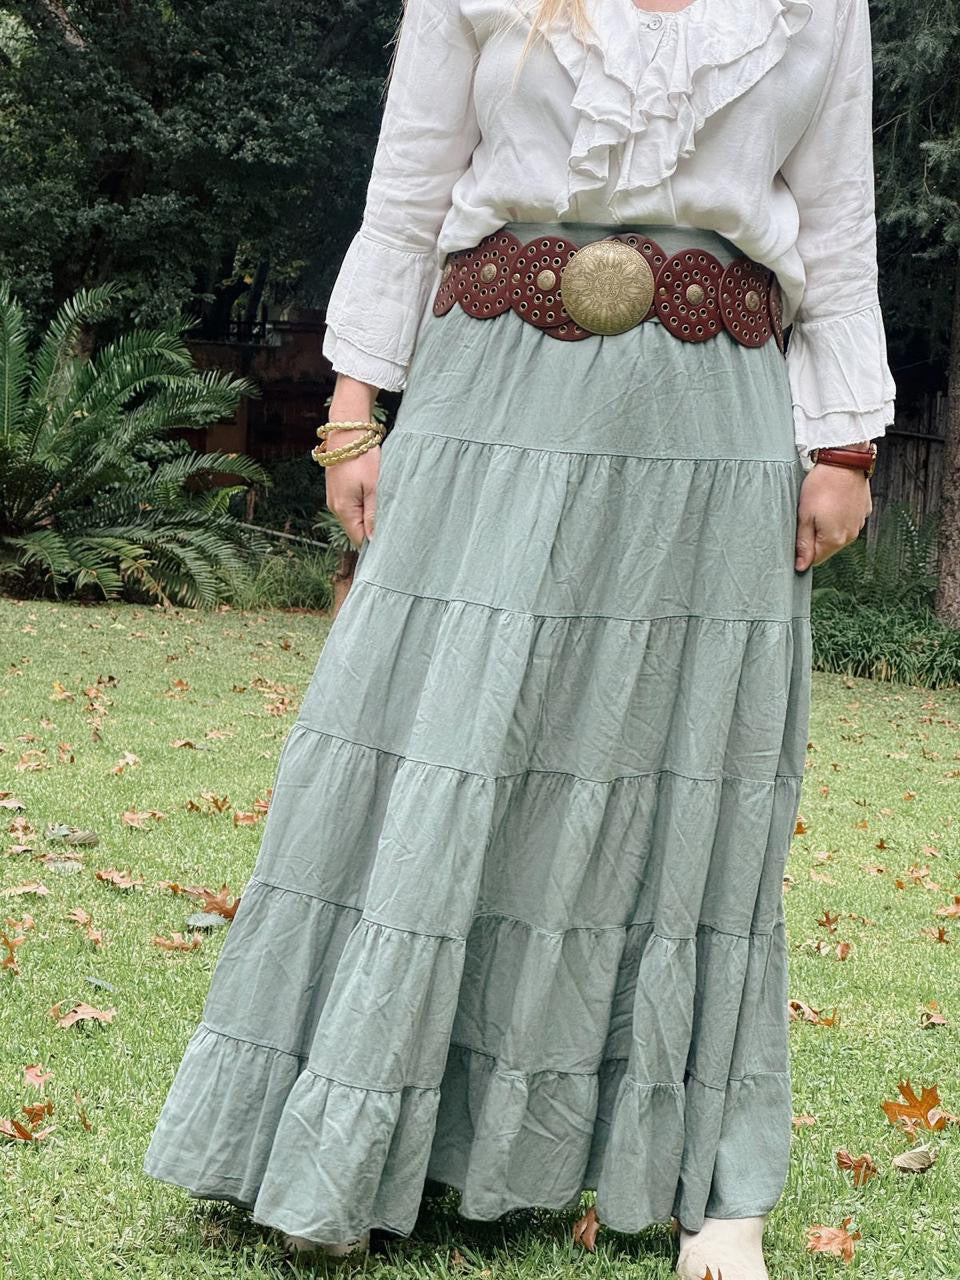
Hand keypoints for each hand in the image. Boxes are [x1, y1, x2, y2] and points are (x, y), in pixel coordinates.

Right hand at [323, 376, 379, 548]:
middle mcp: (335, 508)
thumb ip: (373, 514)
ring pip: (355, 518)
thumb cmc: (362, 458)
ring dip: (369, 517)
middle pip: (356, 530)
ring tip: (386, 508)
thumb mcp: (373, 487)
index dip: (375, 543)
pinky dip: (364, 506)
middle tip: (394, 524)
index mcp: (344, 510)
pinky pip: (352, 506)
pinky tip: (375, 498)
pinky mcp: (337, 490)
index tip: (392, 539)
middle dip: (373, 530)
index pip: (359, 539)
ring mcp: (334, 499)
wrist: (347, 432)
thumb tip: (373, 540)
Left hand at [794, 458, 872, 570]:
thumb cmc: (821, 485)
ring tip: (820, 507)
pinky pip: (848, 522)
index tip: (796, 538)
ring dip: (828, 528)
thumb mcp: (804, 515)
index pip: (815, 560)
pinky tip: (833, 502)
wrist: (844, 461)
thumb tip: (801, 566)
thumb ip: (803, 543)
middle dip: (815, 539)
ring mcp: (859, 523)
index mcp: (834, 540)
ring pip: (838, 535)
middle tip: (806, 517)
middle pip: (827, 548)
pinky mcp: (864, 511)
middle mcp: (850, 536)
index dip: (803, 553)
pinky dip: (839, 517)